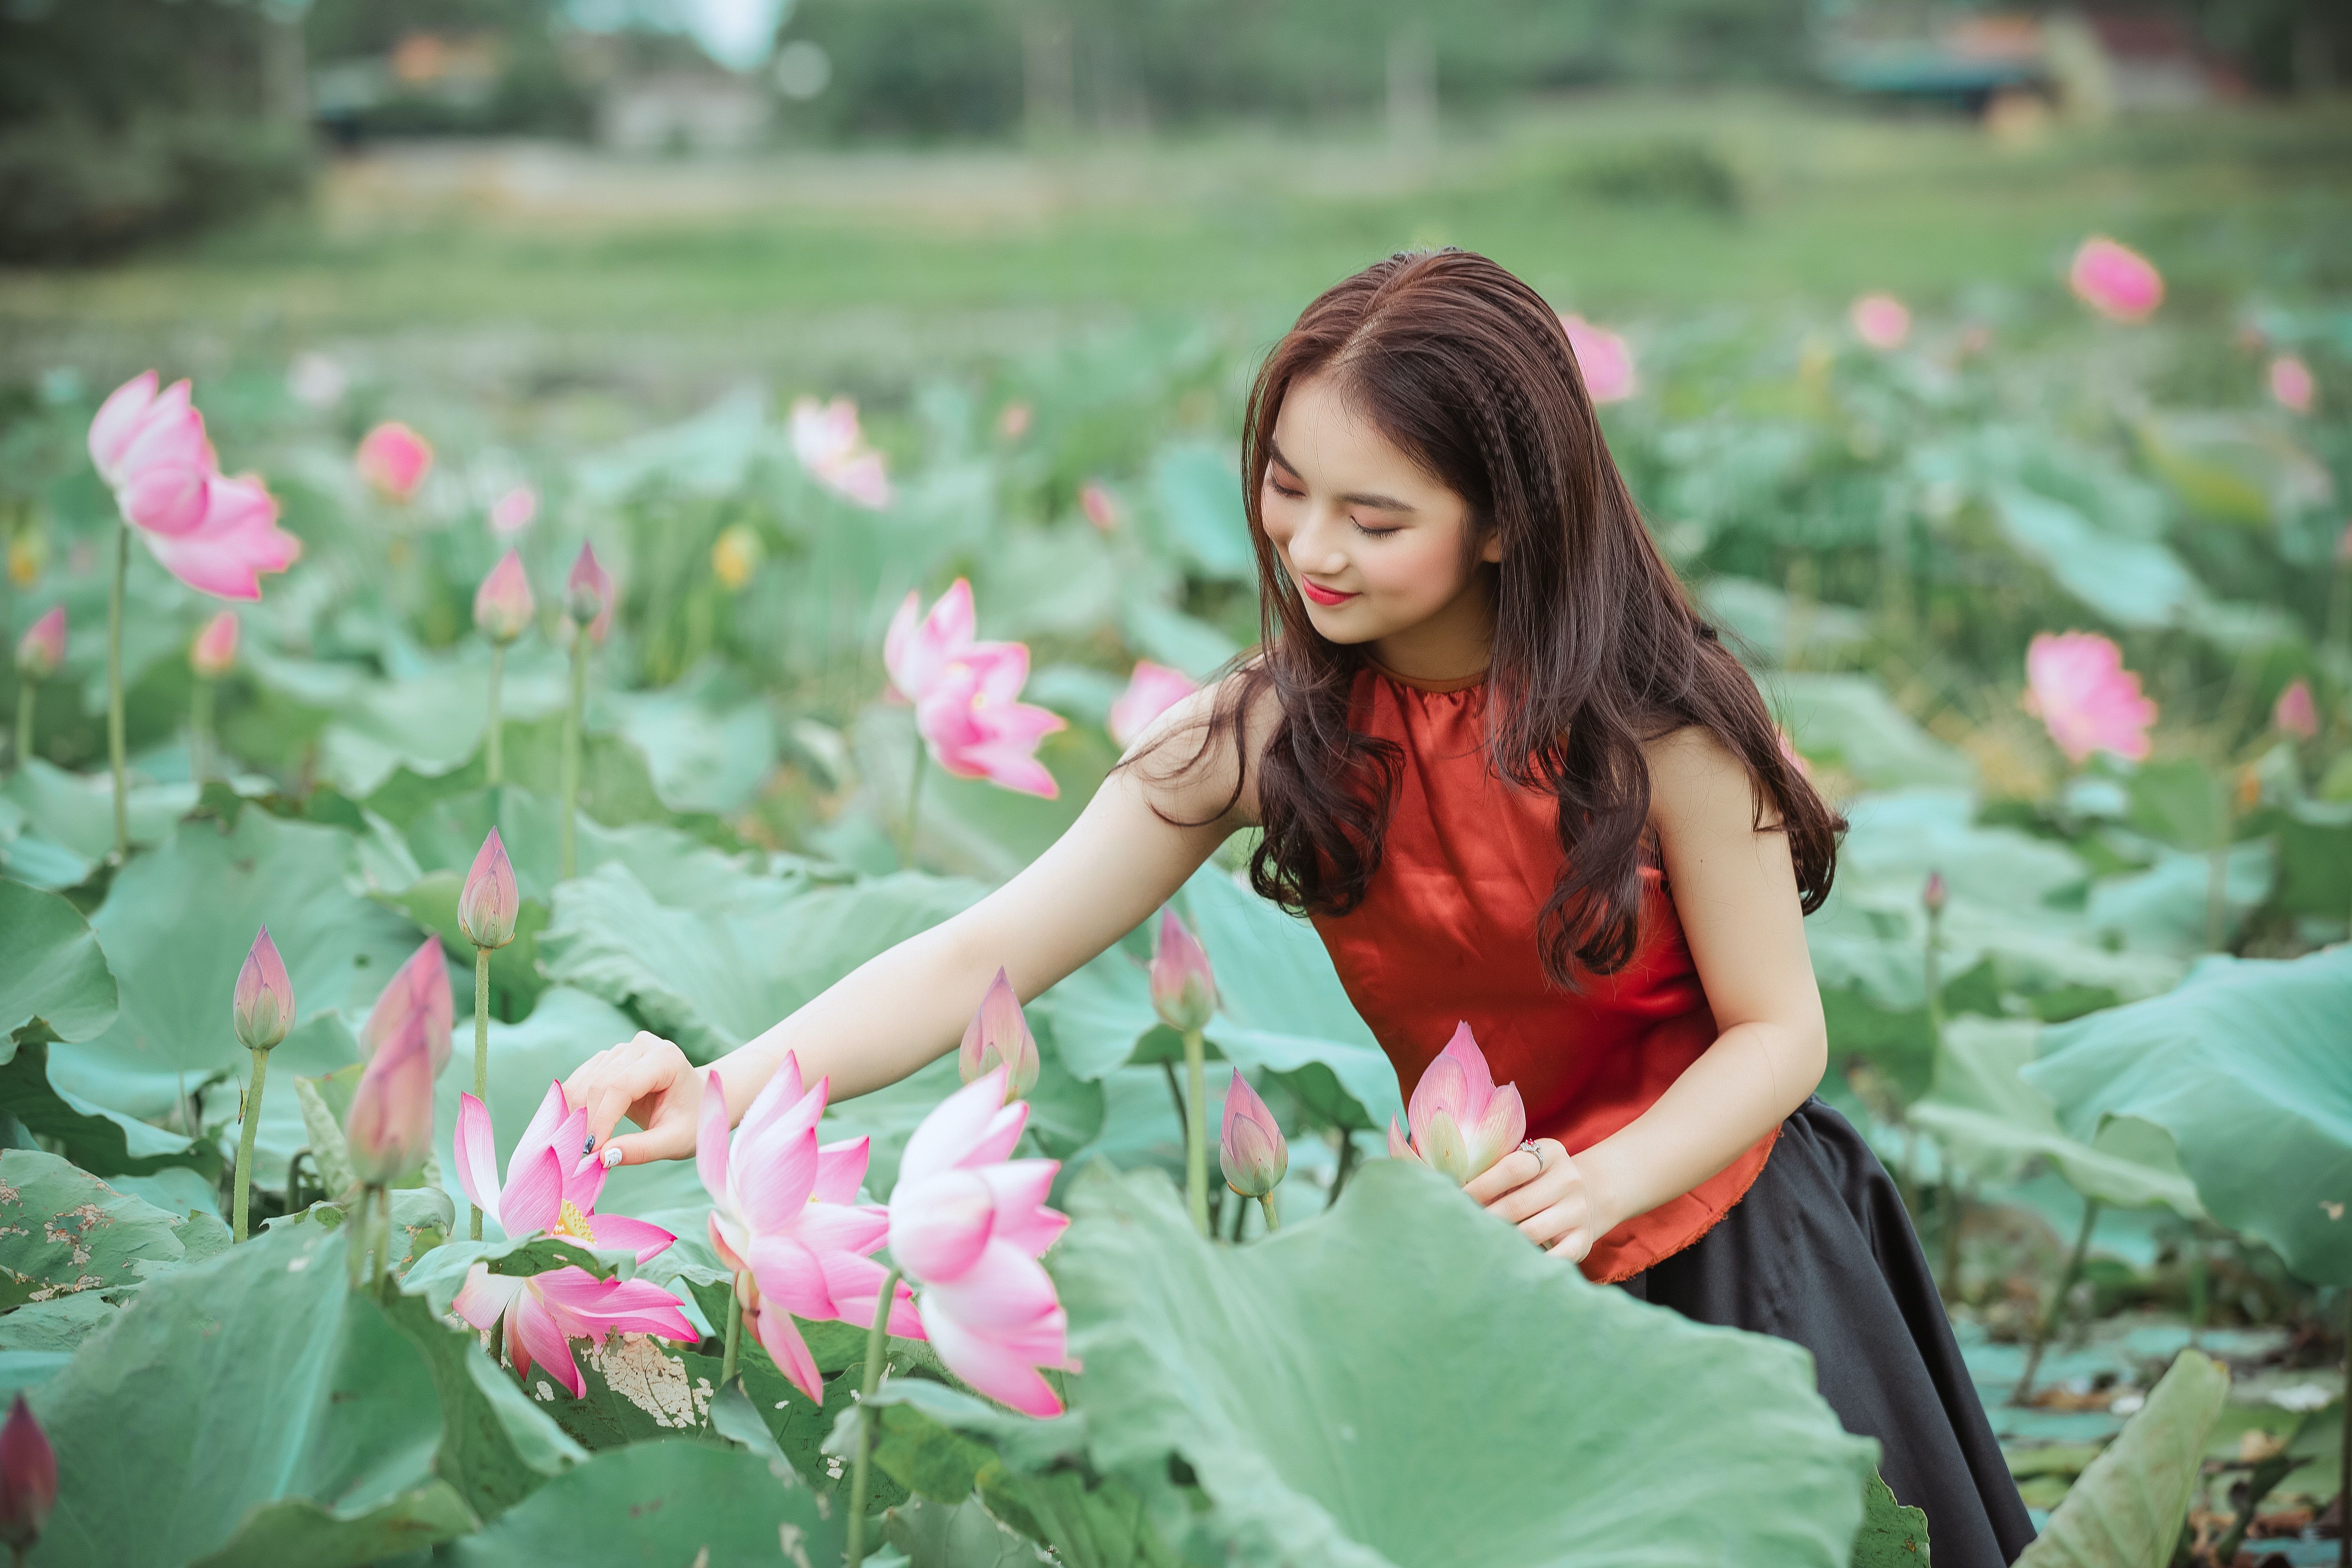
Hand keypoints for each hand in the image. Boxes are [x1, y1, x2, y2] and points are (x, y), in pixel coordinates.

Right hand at [561, 1031, 702, 1166]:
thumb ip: (642, 1149)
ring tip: (578, 1148)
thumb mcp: (675, 1141)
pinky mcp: (607, 1060)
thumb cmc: (692, 1120)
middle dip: (586, 1122)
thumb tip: (603, 1158)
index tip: (591, 1152)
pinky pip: (578, 1082)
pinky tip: (575, 1131)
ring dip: (575, 1116)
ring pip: (583, 1083)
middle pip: (599, 1084)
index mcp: (665, 1058)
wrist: (696, 1102)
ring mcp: (621, 1050)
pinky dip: (571, 1108)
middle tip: (581, 1157)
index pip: (621, 1087)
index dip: (602, 1119)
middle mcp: (642, 1046)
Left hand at [1463, 1138, 1599, 1261]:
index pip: (1512, 1168)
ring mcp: (1578, 1210)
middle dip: (1486, 1218)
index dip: (1481, 1186)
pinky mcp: (1584, 1239)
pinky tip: (1511, 1265)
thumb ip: (1497, 1171)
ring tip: (1480, 1245)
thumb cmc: (1538, 1181)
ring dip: (1504, 1241)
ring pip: (1533, 1231)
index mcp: (1552, 1153)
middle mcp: (1569, 1180)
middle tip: (1462, 1228)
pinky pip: (1558, 1256)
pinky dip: (1534, 1263)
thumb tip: (1453, 1191)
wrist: (1588, 1196)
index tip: (1458, 1199)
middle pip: (1519, 1203)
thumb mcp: (1526, 1164)